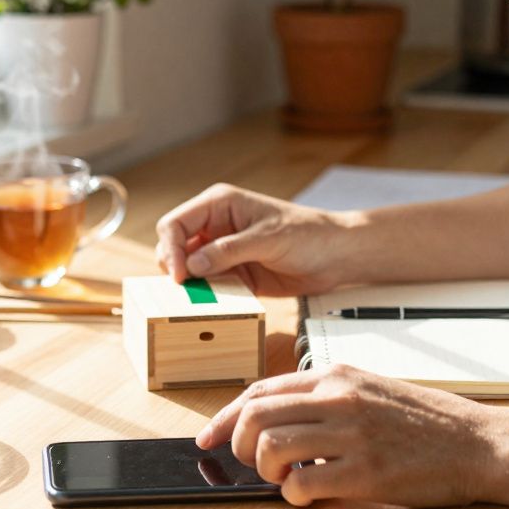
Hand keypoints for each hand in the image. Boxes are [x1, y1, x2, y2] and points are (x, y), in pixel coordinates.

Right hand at [155, 183, 352, 295]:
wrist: (336, 256)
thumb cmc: (309, 234)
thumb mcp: (268, 239)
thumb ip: (229, 251)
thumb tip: (193, 265)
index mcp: (219, 205)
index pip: (175, 223)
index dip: (171, 248)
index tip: (181, 275)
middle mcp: (215, 227)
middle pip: (175, 246)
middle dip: (176, 267)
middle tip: (186, 288)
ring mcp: (222, 251)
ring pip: (189, 269)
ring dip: (191, 284)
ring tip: (200, 298)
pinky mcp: (233, 273)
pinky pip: (208, 286)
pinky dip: (206, 296)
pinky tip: (215, 303)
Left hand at [196, 364, 508, 507]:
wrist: (482, 443)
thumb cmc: (430, 422)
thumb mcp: (373, 390)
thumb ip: (327, 398)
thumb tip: (276, 419)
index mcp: (337, 376)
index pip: (259, 390)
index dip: (224, 416)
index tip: (208, 436)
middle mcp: (339, 399)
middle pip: (254, 417)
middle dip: (237, 446)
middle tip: (252, 464)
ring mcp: (351, 434)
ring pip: (270, 448)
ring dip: (267, 472)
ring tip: (288, 479)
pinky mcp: (365, 472)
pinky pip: (303, 485)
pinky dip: (296, 496)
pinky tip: (313, 495)